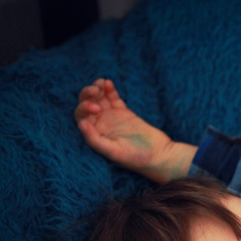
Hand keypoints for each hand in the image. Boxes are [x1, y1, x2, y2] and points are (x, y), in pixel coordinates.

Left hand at [74, 79, 195, 182]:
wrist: (159, 155)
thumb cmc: (136, 157)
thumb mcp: (114, 151)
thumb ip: (95, 140)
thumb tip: (81, 124)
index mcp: (94, 135)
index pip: (81, 117)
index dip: (84, 108)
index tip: (97, 108)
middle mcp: (100, 125)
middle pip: (86, 105)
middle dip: (88, 95)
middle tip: (96, 90)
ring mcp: (111, 118)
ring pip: (98, 99)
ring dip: (97, 89)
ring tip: (101, 82)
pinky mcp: (124, 113)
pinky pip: (113, 99)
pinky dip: (109, 90)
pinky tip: (108, 83)